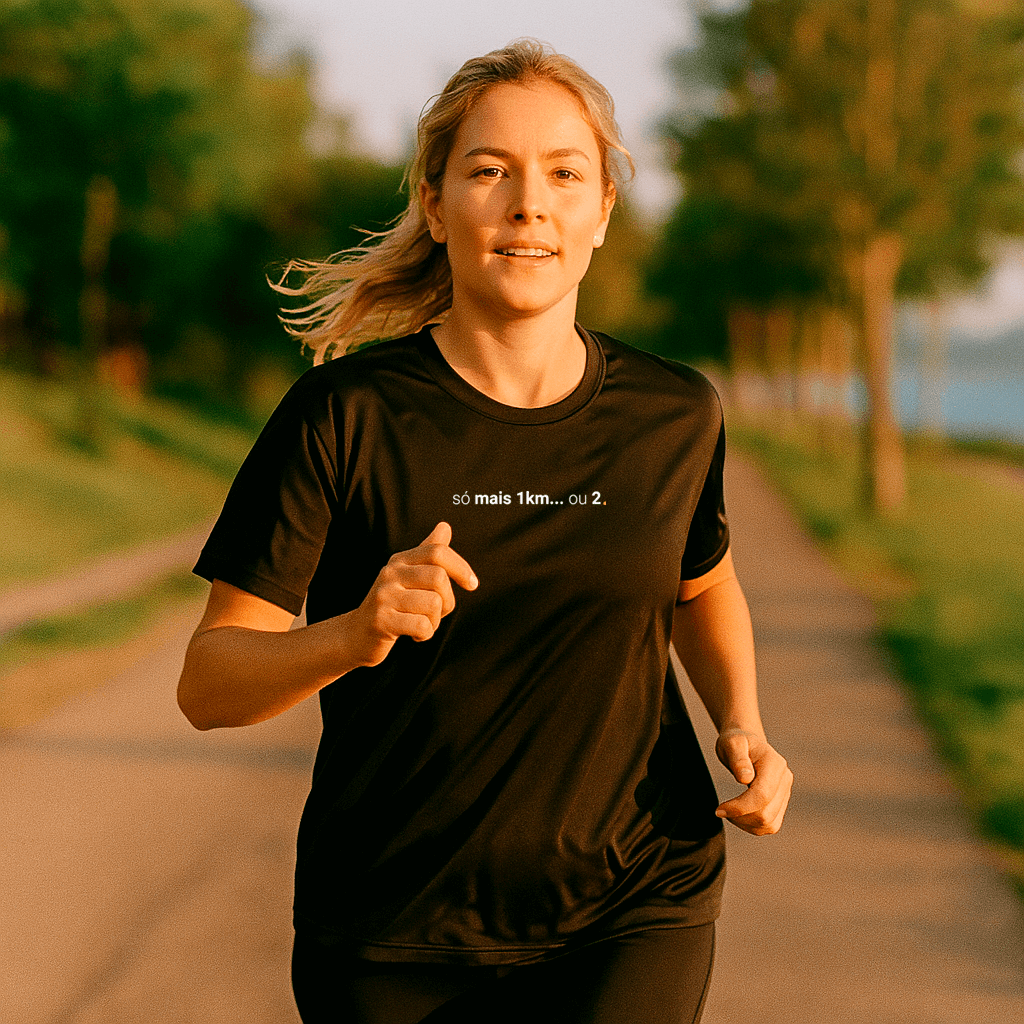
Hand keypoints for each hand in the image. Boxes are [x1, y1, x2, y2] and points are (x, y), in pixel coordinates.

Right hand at [347, 522, 477, 667]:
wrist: (356, 635)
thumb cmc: (392, 604)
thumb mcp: (407, 575)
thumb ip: (427, 552)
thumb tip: (445, 526)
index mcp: (400, 560)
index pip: (437, 551)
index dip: (461, 567)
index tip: (472, 584)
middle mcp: (390, 573)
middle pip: (439, 578)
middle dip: (447, 601)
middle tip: (436, 613)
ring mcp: (384, 596)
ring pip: (434, 604)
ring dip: (435, 622)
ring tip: (421, 624)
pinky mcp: (381, 621)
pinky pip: (422, 626)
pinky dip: (425, 634)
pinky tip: (414, 635)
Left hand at [714, 729, 792, 835]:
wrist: (747, 743)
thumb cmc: (736, 742)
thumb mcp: (731, 743)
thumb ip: (737, 758)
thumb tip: (745, 778)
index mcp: (774, 764)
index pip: (762, 796)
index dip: (740, 807)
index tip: (719, 810)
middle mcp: (785, 779)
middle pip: (766, 813)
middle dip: (740, 817)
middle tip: (720, 810)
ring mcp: (785, 793)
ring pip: (769, 824)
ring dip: (745, 824)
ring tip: (728, 812)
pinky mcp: (781, 803)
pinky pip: (770, 825)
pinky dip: (752, 826)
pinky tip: (738, 816)